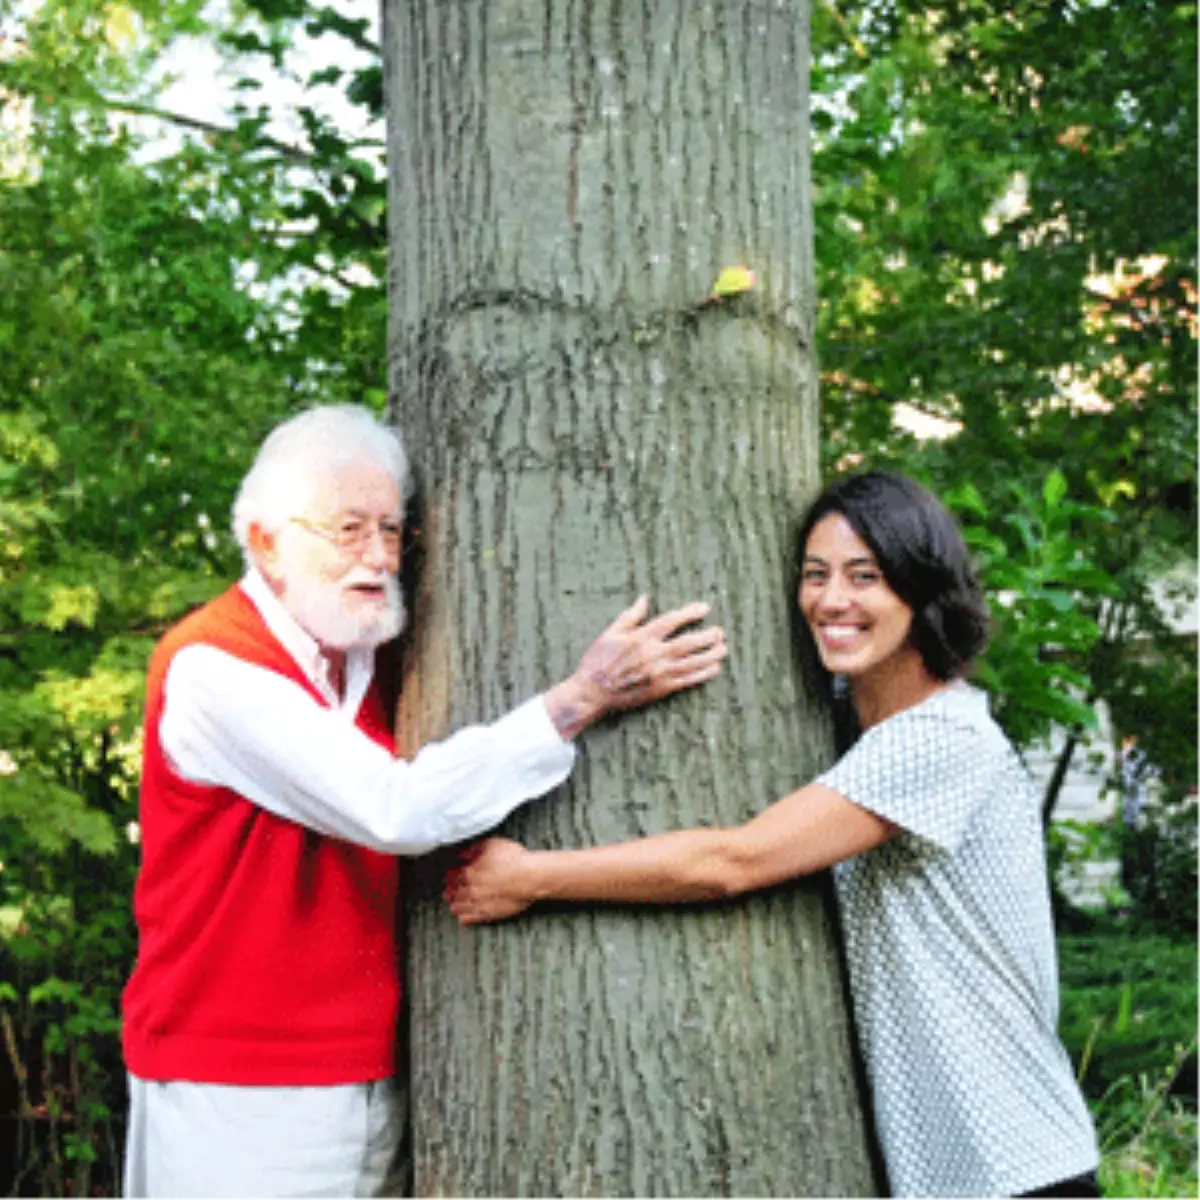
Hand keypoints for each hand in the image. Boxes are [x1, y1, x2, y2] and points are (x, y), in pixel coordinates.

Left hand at [446, 838, 538, 924]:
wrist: (530, 877)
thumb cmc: (513, 859)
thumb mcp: (491, 845)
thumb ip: (474, 849)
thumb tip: (462, 854)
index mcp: (469, 872)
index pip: (453, 875)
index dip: (450, 875)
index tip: (449, 875)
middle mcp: (471, 889)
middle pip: (454, 892)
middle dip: (450, 891)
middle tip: (447, 892)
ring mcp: (480, 903)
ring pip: (460, 907)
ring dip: (455, 905)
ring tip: (452, 905)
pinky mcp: (490, 913)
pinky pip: (473, 918)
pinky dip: (465, 918)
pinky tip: (463, 918)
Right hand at [544, 596, 726, 739]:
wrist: (592, 693)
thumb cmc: (597, 661)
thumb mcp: (610, 633)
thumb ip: (630, 616)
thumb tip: (644, 598)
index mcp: (641, 637)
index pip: (672, 621)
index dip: (690, 613)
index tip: (705, 608)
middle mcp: (653, 654)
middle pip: (688, 642)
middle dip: (708, 636)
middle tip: (720, 632)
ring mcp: (659, 673)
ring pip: (692, 662)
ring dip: (711, 655)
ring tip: (723, 648)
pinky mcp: (660, 689)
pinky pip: (687, 680)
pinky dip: (703, 674)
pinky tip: (714, 669)